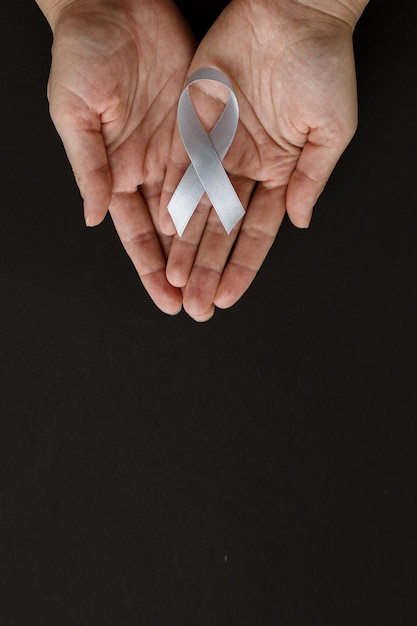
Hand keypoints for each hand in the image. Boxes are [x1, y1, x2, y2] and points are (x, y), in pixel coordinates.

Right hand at [42, 0, 195, 313]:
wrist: (113, 4)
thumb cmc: (81, 55)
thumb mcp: (75, 114)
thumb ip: (88, 167)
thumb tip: (95, 218)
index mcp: (115, 171)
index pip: (136, 233)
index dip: (151, 267)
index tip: (166, 298)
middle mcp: (149, 168)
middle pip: (172, 231)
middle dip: (185, 268)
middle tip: (200, 302)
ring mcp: (177, 148)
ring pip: (199, 208)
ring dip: (209, 244)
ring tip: (221, 278)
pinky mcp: (201, 125)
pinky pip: (218, 167)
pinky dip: (226, 198)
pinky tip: (237, 227)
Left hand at [160, 0, 360, 320]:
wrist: (292, 10)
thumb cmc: (322, 65)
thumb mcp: (331, 130)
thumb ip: (311, 180)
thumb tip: (300, 222)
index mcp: (279, 172)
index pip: (256, 232)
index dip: (241, 266)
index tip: (226, 296)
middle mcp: (245, 165)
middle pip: (222, 228)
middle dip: (207, 266)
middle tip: (194, 303)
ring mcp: (218, 146)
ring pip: (197, 206)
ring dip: (185, 244)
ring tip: (174, 280)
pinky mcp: (193, 122)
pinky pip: (179, 167)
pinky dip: (171, 199)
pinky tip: (163, 231)